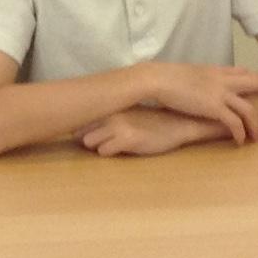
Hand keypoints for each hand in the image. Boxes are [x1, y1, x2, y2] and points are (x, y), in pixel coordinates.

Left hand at [80, 107, 209, 157]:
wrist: (178, 124)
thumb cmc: (151, 120)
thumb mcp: (126, 111)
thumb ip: (106, 114)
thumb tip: (83, 126)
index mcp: (110, 103)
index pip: (80, 115)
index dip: (81, 127)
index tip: (87, 132)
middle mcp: (110, 111)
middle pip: (79, 132)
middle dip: (88, 138)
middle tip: (102, 141)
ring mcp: (118, 124)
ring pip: (88, 142)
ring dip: (97, 146)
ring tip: (113, 145)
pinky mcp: (127, 138)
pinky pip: (103, 152)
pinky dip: (109, 153)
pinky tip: (124, 149)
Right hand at [145, 64, 257, 143]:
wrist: (157, 78)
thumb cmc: (163, 77)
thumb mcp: (183, 74)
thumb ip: (193, 80)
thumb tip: (189, 85)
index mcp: (213, 70)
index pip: (238, 71)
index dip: (250, 75)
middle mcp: (221, 79)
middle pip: (253, 81)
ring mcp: (220, 93)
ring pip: (248, 108)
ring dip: (255, 123)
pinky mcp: (215, 107)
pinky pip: (235, 123)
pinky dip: (240, 133)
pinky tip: (240, 141)